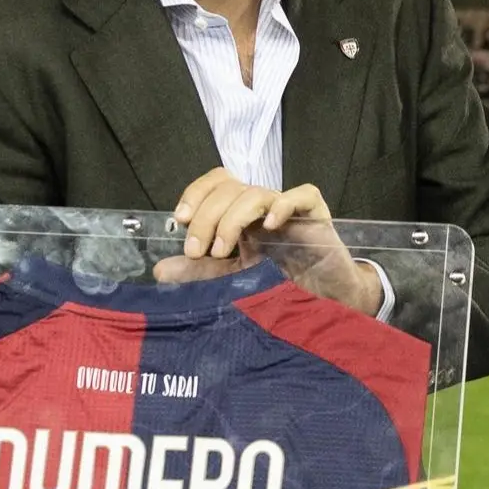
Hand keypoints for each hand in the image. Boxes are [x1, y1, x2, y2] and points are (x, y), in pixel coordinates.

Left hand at [152, 168, 382, 316]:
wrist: (328, 304)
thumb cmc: (285, 287)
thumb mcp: (235, 280)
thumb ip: (201, 273)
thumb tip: (160, 270)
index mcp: (242, 216)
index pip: (216, 185)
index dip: (196, 194)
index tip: (180, 220)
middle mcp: (263, 208)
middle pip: (229, 188)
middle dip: (206, 216)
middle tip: (198, 250)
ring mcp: (290, 211)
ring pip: (256, 193)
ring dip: (232, 218)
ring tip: (223, 250)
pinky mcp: (317, 217)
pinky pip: (301, 195)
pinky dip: (283, 205)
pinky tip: (269, 226)